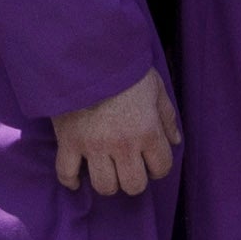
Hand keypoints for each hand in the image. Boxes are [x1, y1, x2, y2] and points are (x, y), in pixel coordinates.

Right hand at [52, 73, 182, 200]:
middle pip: (133, 185)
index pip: (161, 168)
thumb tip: (174, 140)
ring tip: (107, 169)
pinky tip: (78, 179)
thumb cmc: (124, 68)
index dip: (158, 167)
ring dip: (108, 181)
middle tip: (129, 166)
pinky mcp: (68, 142)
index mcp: (148, 131)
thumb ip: (166, 115)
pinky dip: (71, 180)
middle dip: (134, 179)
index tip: (151, 160)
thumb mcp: (155, 86)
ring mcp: (94, 146)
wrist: (86, 53)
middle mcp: (123, 145)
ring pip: (104, 186)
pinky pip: (66, 173)